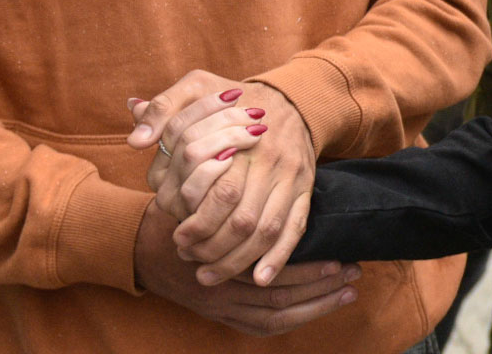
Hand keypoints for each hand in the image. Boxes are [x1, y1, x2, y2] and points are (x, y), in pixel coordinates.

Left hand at [131, 70, 316, 285]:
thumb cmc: (235, 98)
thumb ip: (163, 109)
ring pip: (266, 230)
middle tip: (189, 259)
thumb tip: (135, 140)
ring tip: (209, 275)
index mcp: (241, 138)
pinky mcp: (304, 189)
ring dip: (238, 260)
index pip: (218, 190)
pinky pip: (295, 228)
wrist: (293, 98)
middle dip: (213, 247)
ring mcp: (290, 177)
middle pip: (241, 218)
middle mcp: (268, 160)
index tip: (176, 237)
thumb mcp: (197, 86)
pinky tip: (259, 278)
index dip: (195, 221)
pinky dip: (279, 257)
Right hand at [133, 201, 357, 336]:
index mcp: (218, 260)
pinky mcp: (220, 316)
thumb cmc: (175, 212)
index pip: (269, 272)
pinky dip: (292, 320)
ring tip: (347, 292)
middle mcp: (220, 290)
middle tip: (353, 274)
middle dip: (319, 289)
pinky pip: (260, 327)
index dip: (306, 268)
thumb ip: (229, 187)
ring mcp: (219, 307)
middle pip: (277, 299)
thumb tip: (271, 163)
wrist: (138, 247)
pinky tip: (318, 308)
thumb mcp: (197, 192)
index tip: (337, 257)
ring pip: (274, 318)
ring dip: (314, 307)